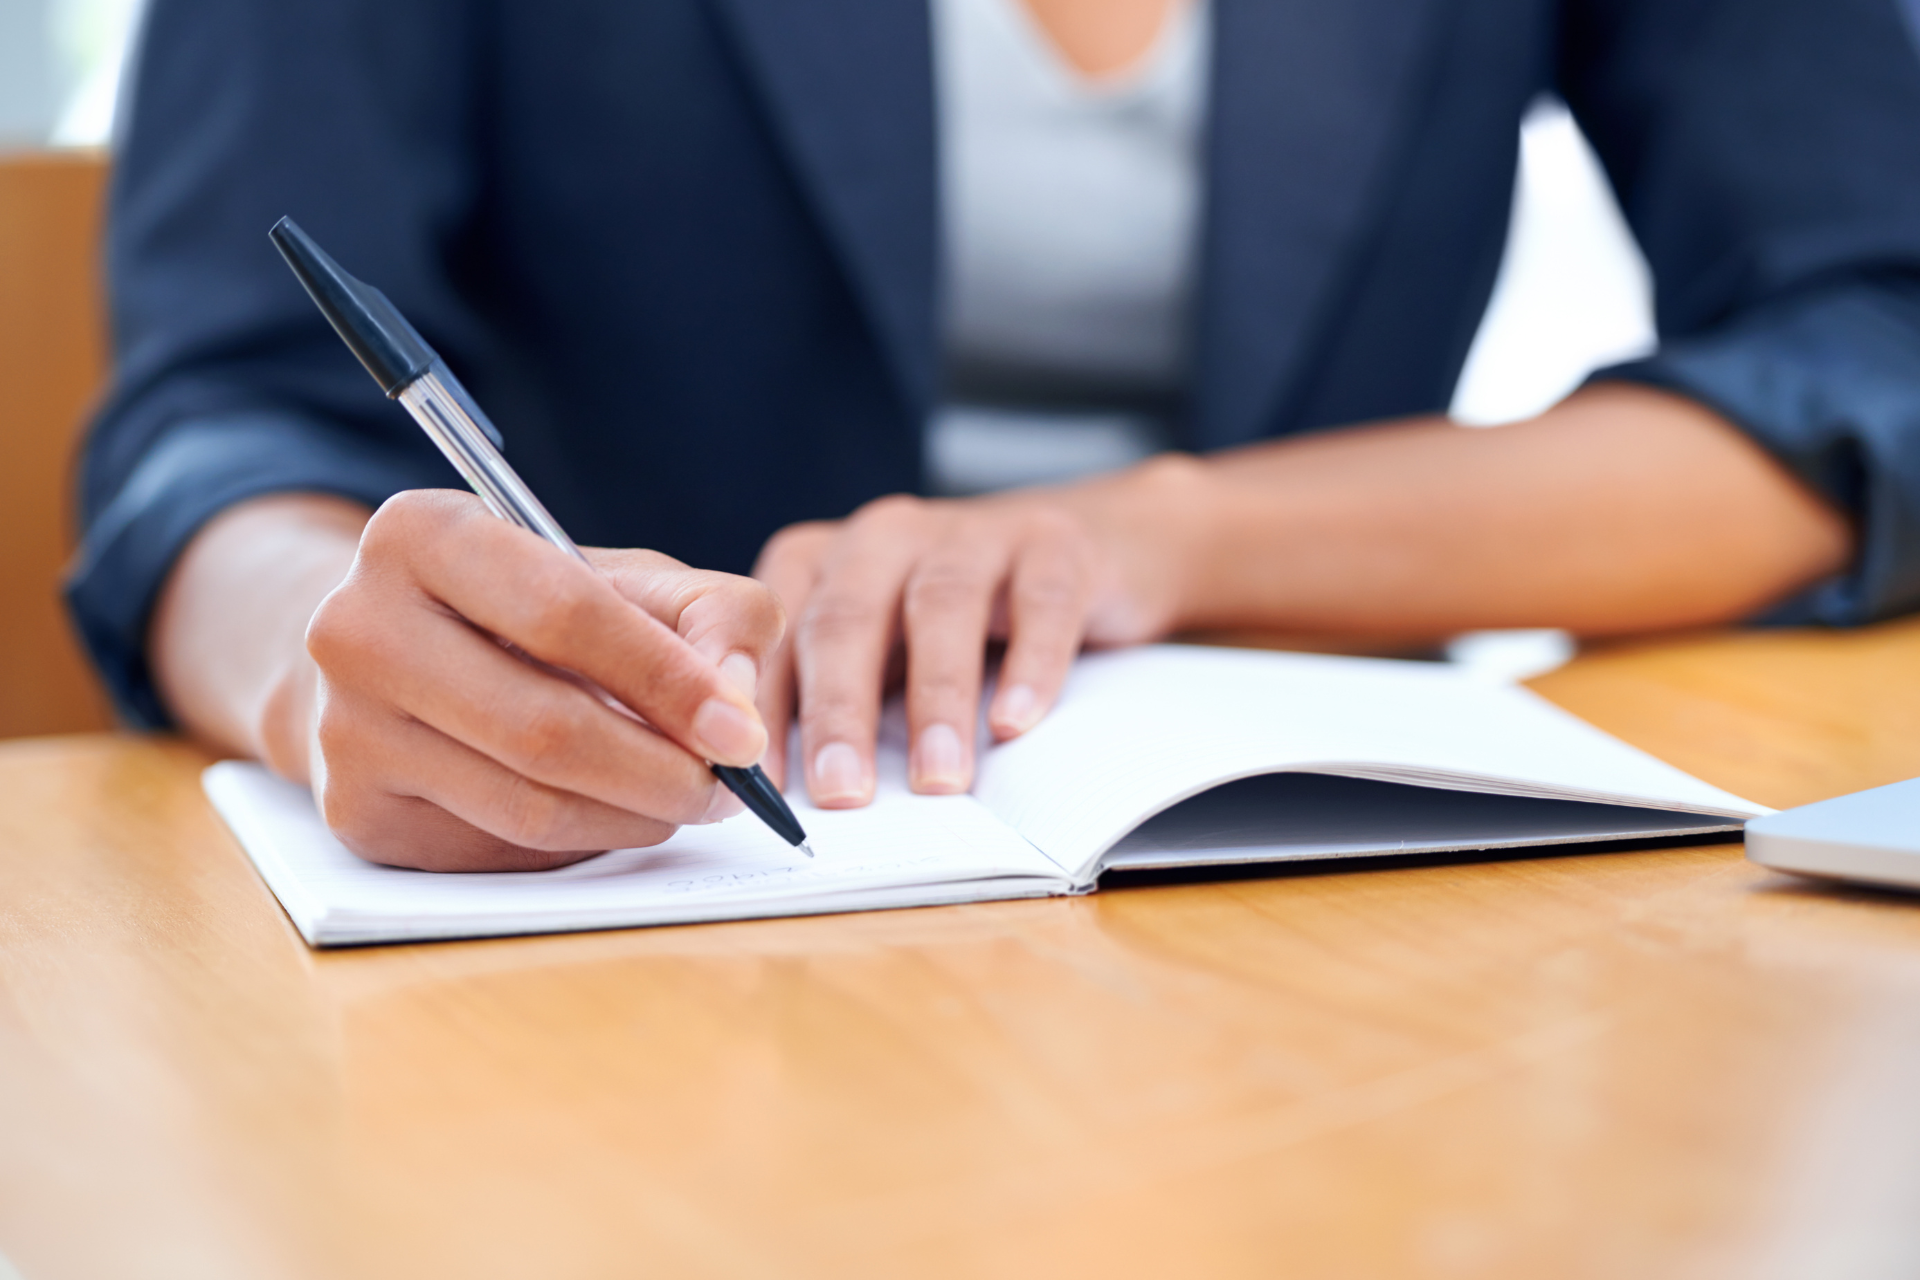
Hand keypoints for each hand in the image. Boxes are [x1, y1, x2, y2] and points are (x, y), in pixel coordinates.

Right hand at [293, 490, 784, 869]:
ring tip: (686, 801)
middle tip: (729, 789)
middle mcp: (357, 625)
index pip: (563, 612)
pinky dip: (582, 840)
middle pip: (544, 727)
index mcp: (422, 532)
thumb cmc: (535, 610)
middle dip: (662, 771)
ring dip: (633, 817)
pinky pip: (500, 848)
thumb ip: (712, 614)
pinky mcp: (357, 812)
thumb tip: (737, 701)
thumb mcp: (629, 579)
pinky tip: (610, 812)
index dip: (666, 680)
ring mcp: (345, 727)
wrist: (400, 657)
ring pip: (527, 805)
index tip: (741, 733)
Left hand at [752, 458, 1202, 805]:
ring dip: (937, 699)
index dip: (762, 710)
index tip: (760, 789)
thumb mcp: (878, 652)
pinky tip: (1016, 722)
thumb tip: (785, 800)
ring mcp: (972, 534)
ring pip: (941, 606)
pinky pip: (1040, 602)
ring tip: (938, 778)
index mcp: (823, 562)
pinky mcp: (1055, 545)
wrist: (1088, 543)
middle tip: (841, 790)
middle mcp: (886, 537)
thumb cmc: (955, 620)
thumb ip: (830, 703)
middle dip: (840, 710)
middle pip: (847, 617)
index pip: (773, 637)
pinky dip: (1029, 665)